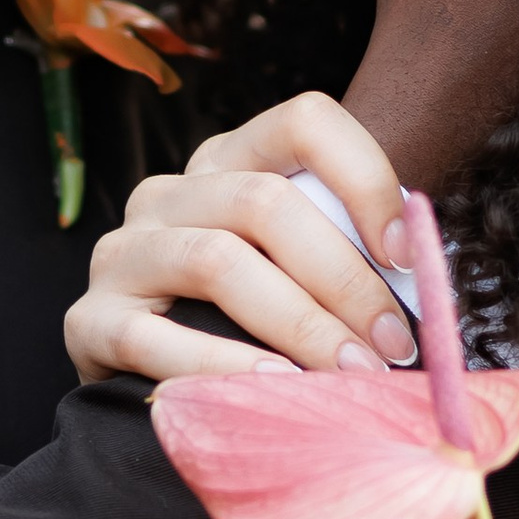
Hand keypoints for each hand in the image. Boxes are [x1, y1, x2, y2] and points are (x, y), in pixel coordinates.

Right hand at [65, 92, 418, 385]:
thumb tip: (431, 285)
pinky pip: (154, 337)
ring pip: (216, 260)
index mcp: (226, 164)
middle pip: (264, 201)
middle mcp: (167, 195)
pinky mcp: (88, 321)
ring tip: (349, 376)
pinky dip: (222, 367)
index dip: (364, 177)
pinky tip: (274, 393)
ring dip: (298, 324)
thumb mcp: (296, 279)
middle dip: (343, 278)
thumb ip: (347, 261)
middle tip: (391, 345)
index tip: (408, 256)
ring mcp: (121, 253)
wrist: (143, 397)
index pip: (303, 121)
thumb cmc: (246, 335)